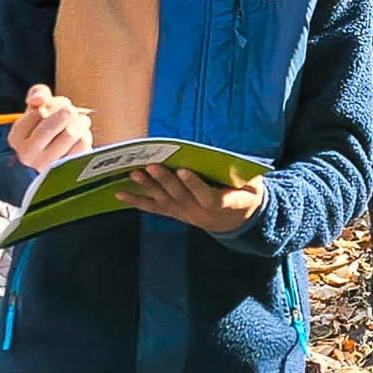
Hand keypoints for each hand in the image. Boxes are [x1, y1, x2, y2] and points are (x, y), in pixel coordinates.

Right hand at [8, 84, 92, 173]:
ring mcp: (46, 166)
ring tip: (82, 121)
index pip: (39, 112)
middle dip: (67, 112)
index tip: (60, 105)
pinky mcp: (66, 171)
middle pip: (50, 126)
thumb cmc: (49, 126)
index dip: (55, 103)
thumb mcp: (39, 107)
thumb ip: (37, 94)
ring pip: (69, 135)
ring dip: (80, 122)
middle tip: (73, 111)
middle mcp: (27, 154)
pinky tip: (82, 136)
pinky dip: (86, 136)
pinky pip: (82, 147)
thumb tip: (39, 99)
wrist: (62, 154)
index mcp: (16, 137)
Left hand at [115, 164, 264, 234]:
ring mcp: (185, 214)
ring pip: (165, 201)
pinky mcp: (175, 214)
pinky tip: (120, 194)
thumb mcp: (252, 184)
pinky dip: (136, 201)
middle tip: (152, 166)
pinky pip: (154, 208)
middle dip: (165, 181)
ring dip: (149, 187)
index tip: (185, 170)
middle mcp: (201, 213)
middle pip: (181, 197)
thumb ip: (240, 172)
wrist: (237, 220)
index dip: (195, 185)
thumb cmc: (246, 194)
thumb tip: (219, 152)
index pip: (208, 197)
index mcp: (224, 204)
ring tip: (135, 174)